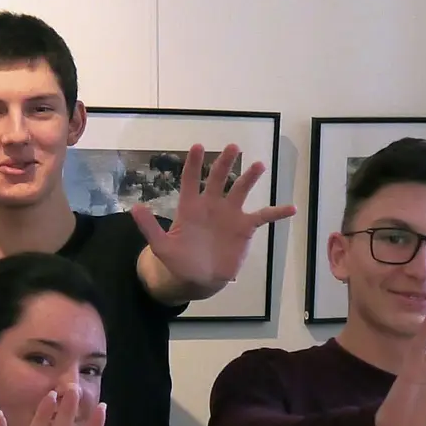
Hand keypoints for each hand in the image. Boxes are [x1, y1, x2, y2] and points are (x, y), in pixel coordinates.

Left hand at [131, 144, 296, 293]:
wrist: (198, 278)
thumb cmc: (179, 261)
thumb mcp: (161, 246)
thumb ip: (150, 227)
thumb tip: (135, 208)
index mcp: (190, 207)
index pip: (191, 180)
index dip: (193, 164)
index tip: (197, 146)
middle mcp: (211, 205)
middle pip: (218, 178)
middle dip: (224, 162)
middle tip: (232, 147)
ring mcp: (230, 215)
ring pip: (241, 190)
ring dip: (249, 178)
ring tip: (259, 165)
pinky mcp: (244, 228)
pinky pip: (263, 217)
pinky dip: (277, 212)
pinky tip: (291, 208)